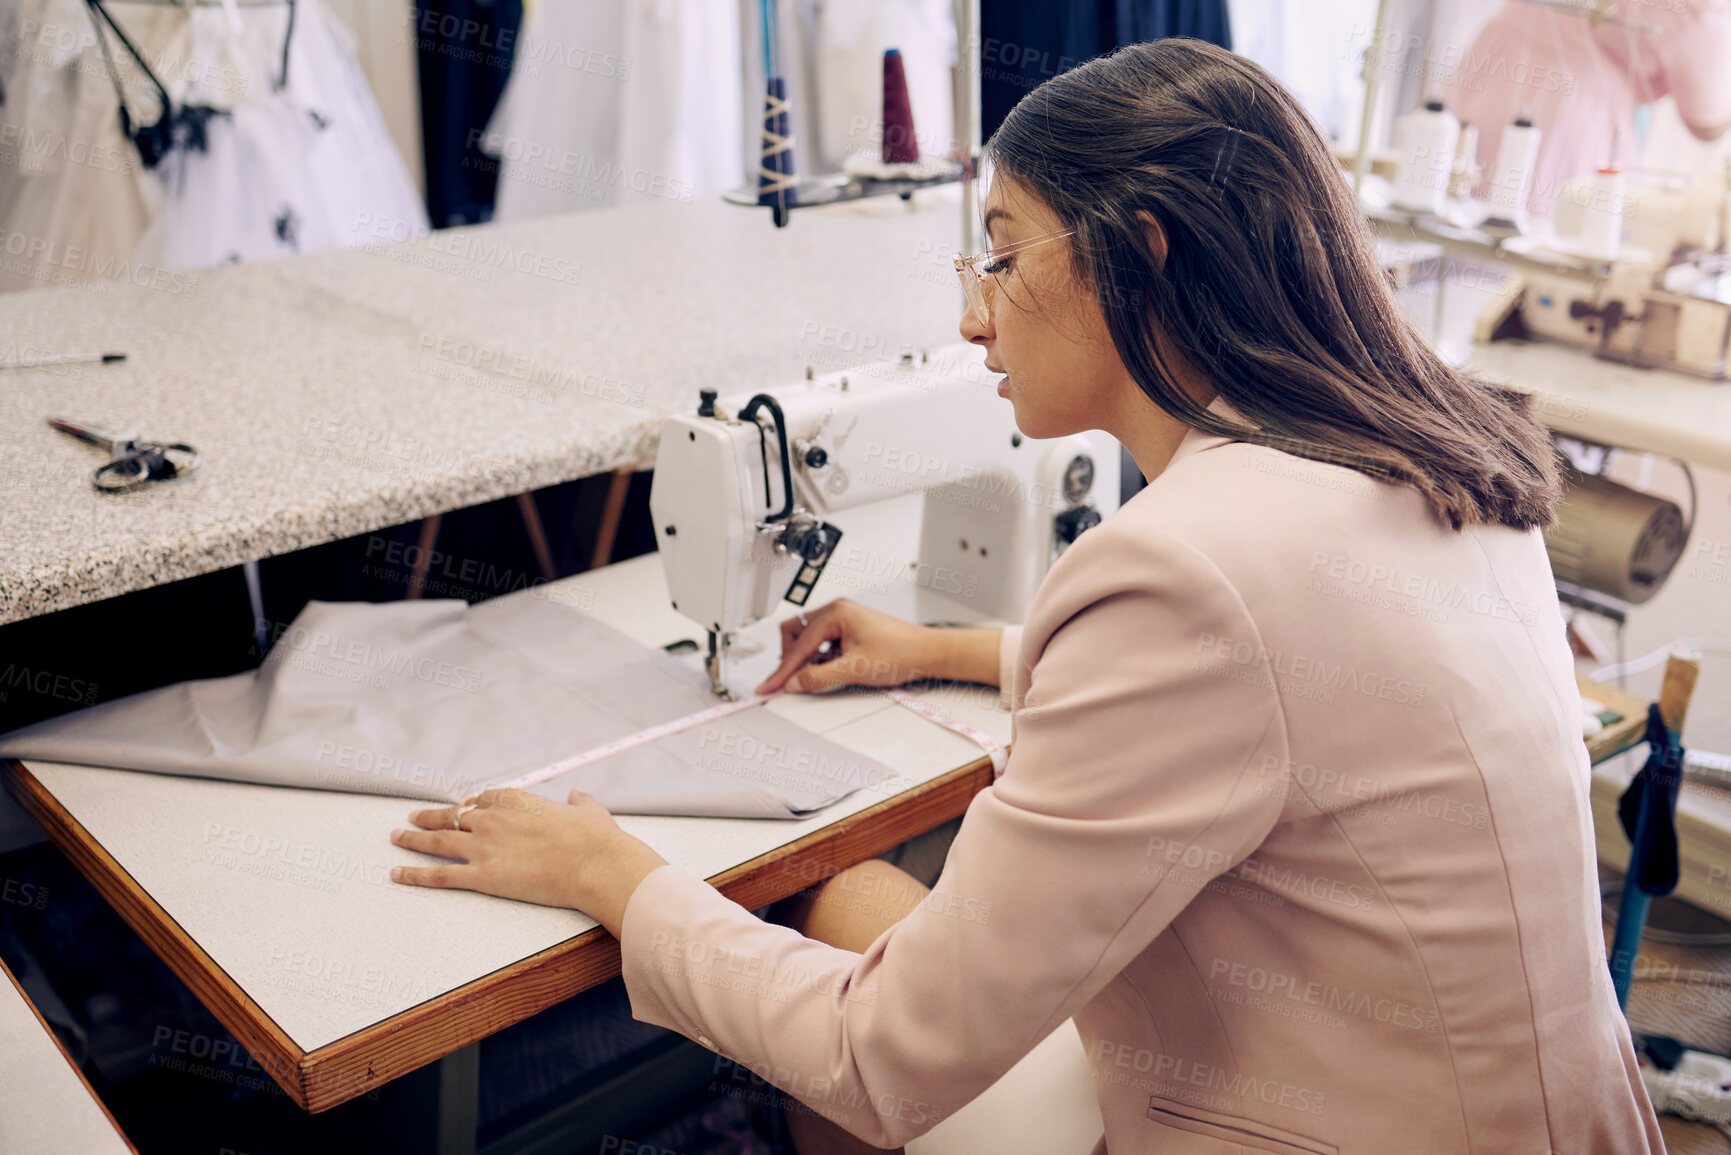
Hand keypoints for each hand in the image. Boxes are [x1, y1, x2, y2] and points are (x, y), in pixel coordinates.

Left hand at [389, 788, 668, 936]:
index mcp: (515, 800)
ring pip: (437, 841)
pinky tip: (397, 873)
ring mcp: (483, 847)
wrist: (595, 863)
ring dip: (413, 839)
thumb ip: (579, 802)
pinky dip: (414, 875)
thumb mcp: (588, 810)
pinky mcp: (481, 876)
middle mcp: (492, 819)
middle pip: (452, 816)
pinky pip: (439, 875)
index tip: (462, 807)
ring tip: (396, 837)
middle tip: (414, 817)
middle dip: (430, 817)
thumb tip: (577, 795)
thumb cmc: (595, 838)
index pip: (481, 799)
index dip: (469, 804)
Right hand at [755, 599, 941, 694]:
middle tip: (792, 681)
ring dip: (807, 660)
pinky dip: (820, 658)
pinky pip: (823, 643)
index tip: (768, 686)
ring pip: (808, 639)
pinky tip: (830, 671)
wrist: (929, 653)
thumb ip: (819, 677)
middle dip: (791, 659)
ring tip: (818, 677)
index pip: (798, 645)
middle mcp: (837, 611)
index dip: (782, 671)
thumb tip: (793, 683)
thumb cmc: (902, 652)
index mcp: (836, 613)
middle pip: (795, 634)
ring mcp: (844, 619)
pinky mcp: (851, 630)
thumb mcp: (854, 670)